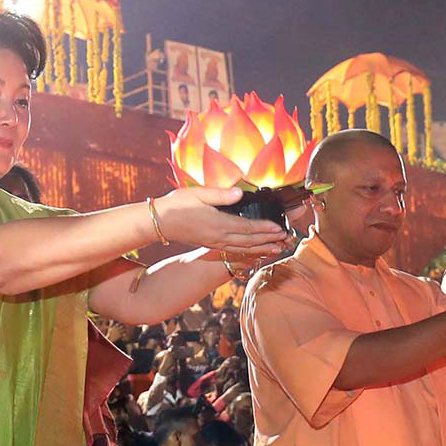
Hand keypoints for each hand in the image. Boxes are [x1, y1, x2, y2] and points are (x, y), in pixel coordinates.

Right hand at [155, 187, 290, 255]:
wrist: (160, 222)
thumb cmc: (178, 205)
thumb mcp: (199, 194)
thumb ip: (221, 194)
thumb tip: (239, 193)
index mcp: (219, 224)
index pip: (248, 228)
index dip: (266, 229)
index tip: (279, 228)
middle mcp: (219, 237)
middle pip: (250, 241)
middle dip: (270, 240)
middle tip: (286, 239)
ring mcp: (215, 243)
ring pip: (244, 249)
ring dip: (262, 249)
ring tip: (277, 249)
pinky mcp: (210, 245)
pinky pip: (234, 250)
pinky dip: (248, 252)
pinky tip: (255, 251)